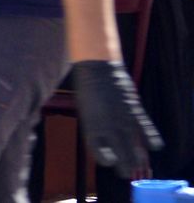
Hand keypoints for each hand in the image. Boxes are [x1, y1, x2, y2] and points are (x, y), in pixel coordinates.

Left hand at [72, 59, 160, 177]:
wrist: (96, 67)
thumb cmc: (88, 89)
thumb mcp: (86, 110)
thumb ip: (96, 126)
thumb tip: (107, 141)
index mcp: (91, 127)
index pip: (99, 152)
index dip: (105, 159)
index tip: (110, 160)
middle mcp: (107, 127)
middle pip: (119, 154)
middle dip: (124, 166)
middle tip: (127, 172)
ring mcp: (122, 119)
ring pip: (133, 146)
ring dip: (137, 158)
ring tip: (139, 164)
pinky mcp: (134, 110)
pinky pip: (146, 130)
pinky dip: (151, 139)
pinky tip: (154, 147)